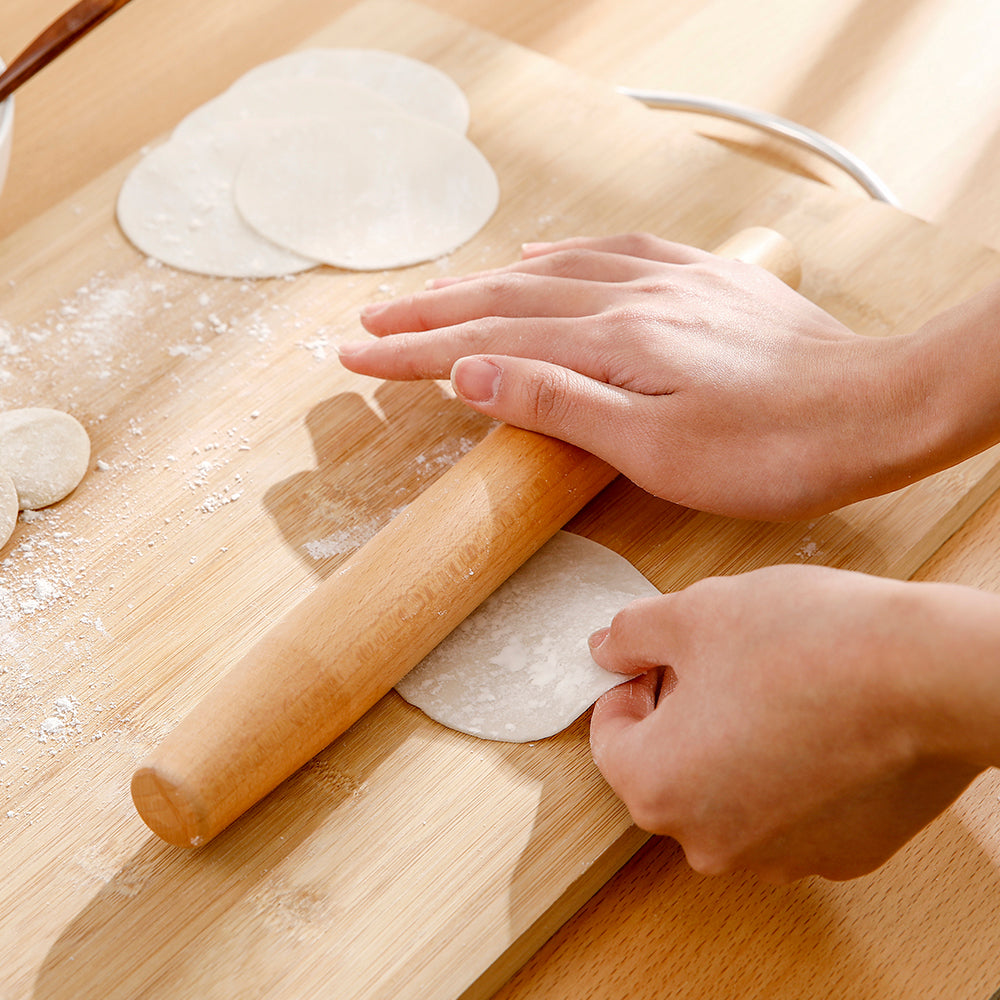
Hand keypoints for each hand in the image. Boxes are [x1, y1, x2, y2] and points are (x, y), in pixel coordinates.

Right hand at [341, 234, 924, 519]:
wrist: (873, 409)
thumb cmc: (770, 449)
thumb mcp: (656, 447)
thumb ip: (559, 403)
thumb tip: (471, 372)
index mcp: (612, 341)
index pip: (487, 343)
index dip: (416, 353)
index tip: (357, 356)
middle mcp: (631, 296)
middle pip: (506, 297)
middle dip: (431, 314)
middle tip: (370, 325)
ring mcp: (667, 281)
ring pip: (551, 270)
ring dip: (482, 282)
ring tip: (432, 294)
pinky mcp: (700, 280)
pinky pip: (611, 252)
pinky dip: (559, 254)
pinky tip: (538, 251)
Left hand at [588, 564, 994, 881]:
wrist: (930, 674)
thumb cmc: (806, 642)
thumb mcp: (696, 613)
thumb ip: (632, 634)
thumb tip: (604, 648)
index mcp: (657, 788)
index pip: (610, 736)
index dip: (633, 683)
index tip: (665, 656)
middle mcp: (708, 842)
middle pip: (667, 770)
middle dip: (680, 715)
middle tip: (721, 662)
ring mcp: (777, 859)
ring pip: (726, 792)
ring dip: (732, 743)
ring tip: (774, 687)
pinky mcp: (838, 855)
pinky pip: (785, 811)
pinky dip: (786, 771)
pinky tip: (817, 723)